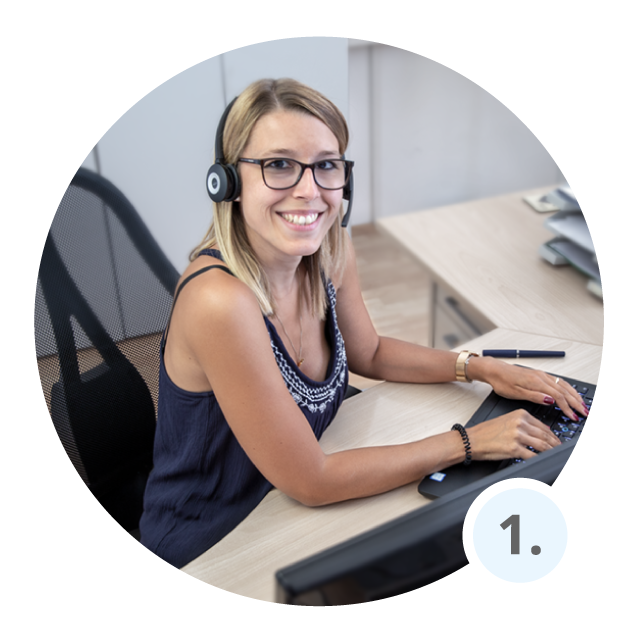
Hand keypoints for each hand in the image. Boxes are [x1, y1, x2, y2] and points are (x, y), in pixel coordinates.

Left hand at [468, 357, 588, 420]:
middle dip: (576, 402)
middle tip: (585, 413)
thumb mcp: (516, 393)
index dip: (568, 408)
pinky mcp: (539, 374)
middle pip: (564, 390)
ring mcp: (542, 375)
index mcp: (537, 382)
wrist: (494, 370)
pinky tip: (571, 392)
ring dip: (574, 395)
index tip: (574, 417)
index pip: (558, 397)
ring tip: (582, 404)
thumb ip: (534, 396)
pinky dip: (567, 388)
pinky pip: (558, 381)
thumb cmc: (502, 382)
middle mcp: (542, 377)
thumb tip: (551, 400)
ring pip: (563, 385)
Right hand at [468, 409, 561, 460]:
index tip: (556, 440)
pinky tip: (542, 460)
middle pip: (545, 435)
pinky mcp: (514, 449)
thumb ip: (524, 424)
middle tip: (559, 449)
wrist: (472, 440)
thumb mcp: (507, 420)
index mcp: (520, 414)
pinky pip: (533, 456)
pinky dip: (540, 459)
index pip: (543, 425)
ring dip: (551, 451)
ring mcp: (518, 436)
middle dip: (555, 444)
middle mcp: (520, 423)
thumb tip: (540, 432)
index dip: (553, 435)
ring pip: (542, 445)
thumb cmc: (486, 432)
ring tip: (553, 455)